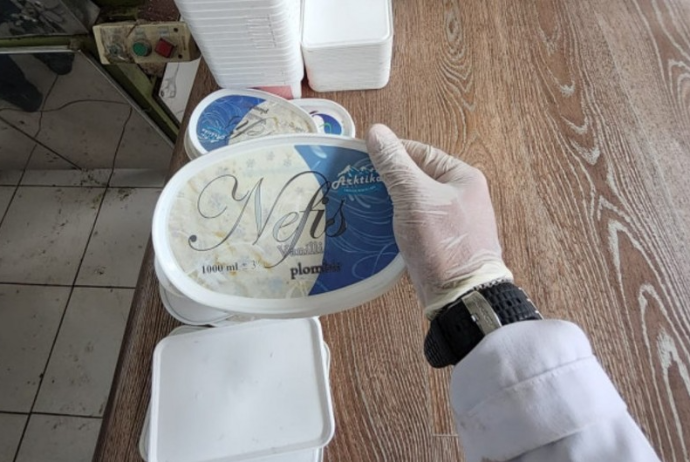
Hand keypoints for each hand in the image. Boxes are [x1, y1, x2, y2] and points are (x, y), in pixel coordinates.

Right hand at [365, 124, 512, 318]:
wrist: (460, 297)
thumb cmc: (443, 242)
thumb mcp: (414, 197)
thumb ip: (394, 164)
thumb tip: (376, 132)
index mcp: (462, 177)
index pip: (419, 152)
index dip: (389, 153)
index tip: (360, 157)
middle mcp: (461, 196)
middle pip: (415, 178)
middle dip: (386, 182)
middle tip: (356, 184)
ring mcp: (453, 222)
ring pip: (413, 204)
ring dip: (389, 205)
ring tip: (361, 207)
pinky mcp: (443, 245)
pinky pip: (415, 226)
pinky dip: (396, 225)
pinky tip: (376, 229)